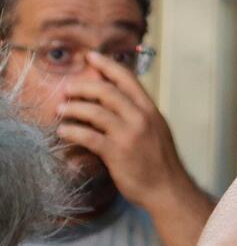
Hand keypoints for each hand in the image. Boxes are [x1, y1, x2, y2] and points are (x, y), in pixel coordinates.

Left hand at [55, 51, 198, 210]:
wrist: (168, 188)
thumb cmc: (159, 161)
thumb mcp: (155, 130)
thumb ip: (136, 115)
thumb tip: (113, 101)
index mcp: (151, 110)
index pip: (128, 79)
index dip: (108, 66)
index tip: (91, 57)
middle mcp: (141, 118)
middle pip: (108, 91)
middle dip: (83, 86)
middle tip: (67, 88)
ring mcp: (129, 135)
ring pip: (95, 112)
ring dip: (74, 108)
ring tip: (61, 109)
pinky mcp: (117, 153)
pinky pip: (89, 136)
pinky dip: (73, 131)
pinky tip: (64, 131)